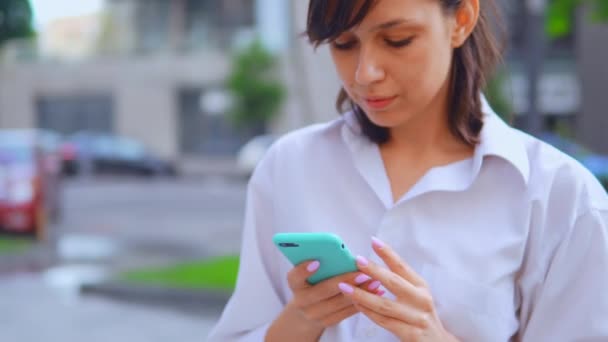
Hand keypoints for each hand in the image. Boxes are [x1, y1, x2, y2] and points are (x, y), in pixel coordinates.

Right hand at [286, 260, 383, 327]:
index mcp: (295, 284)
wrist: (305, 311)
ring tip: (374, 281)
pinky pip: (347, 313)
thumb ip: (320, 263)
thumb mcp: (308, 274)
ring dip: (359, 292)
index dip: (304, 270)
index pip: (295, 277)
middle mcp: (301, 301)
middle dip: (344, 280)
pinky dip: (362, 302)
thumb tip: (341, 251)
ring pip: (338, 303)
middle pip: (323, 291)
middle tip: (362, 272)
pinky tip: (375, 292)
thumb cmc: (311, 284)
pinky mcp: (328, 322)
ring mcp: (314, 314)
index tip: (317, 261)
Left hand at [338, 238, 458, 341]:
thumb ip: (400, 282)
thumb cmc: (420, 315)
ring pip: (384, 304)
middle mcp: (421, 300)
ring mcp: (417, 318)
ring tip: (345, 286)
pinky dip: (368, 312)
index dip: (388, 253)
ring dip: (362, 294)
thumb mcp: (416, 295)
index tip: (374, 241)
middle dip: (374, 270)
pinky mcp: (410, 334)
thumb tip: (373, 266)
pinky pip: (384, 321)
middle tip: (357, 260)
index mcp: (421, 287)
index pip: (403, 266)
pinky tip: (355, 304)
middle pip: (394, 283)